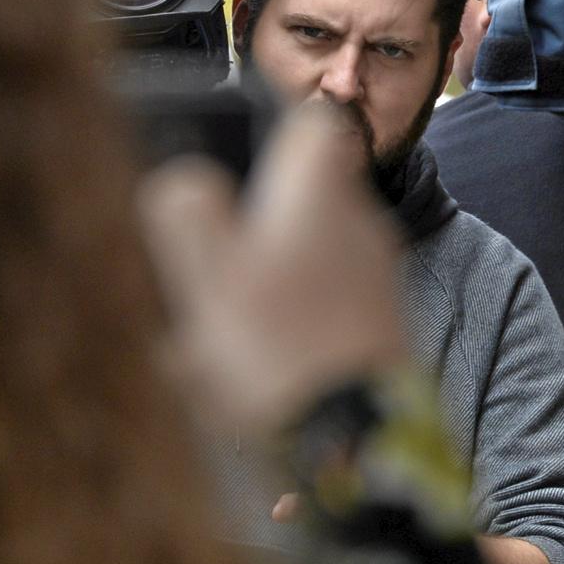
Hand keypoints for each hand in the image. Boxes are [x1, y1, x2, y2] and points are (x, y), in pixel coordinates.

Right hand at [139, 102, 409, 442]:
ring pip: (292, 264)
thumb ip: (189, 211)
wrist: (364, 441)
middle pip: (290, 202)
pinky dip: (270, 335)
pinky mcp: (376, 325)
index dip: (268, 122)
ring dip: (243, 297)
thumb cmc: (282, 350)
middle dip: (234, 238)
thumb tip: (187, 174)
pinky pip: (309, 312)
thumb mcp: (209, 274)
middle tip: (194, 282)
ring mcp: (374, 277)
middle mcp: (359, 225)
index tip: (227, 144)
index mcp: (321, 195)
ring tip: (205, 350)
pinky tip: (236, 382)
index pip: (312, 124)